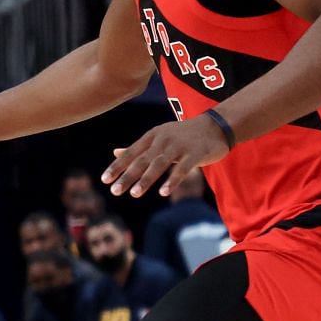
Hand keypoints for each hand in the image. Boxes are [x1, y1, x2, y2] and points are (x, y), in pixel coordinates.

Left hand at [103, 116, 230, 198]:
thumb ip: (138, 148)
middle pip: (142, 160)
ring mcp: (179, 146)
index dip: (118, 166)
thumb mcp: (158, 137)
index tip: (104, 180)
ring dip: (146, 179)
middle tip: (114, 191)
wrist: (215, 126)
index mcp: (152, 136)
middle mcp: (163, 140)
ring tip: (134, 194)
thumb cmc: (183, 135)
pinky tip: (163, 193)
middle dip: (127, 176)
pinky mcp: (195, 153)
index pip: (131, 152)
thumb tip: (115, 153)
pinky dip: (172, 180)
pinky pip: (182, 169)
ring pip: (159, 164)